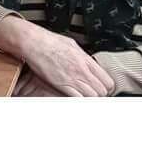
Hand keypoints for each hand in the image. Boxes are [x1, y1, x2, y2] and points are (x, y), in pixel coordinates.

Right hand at [0, 18, 114, 96]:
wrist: (33, 42)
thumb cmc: (48, 40)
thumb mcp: (72, 45)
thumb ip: (82, 56)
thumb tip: (86, 61)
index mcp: (86, 60)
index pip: (107, 80)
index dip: (106, 87)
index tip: (101, 88)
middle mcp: (82, 70)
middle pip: (102, 91)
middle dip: (99, 94)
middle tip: (93, 93)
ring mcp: (72, 78)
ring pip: (92, 96)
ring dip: (89, 98)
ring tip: (84, 96)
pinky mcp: (61, 84)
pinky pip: (78, 98)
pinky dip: (79, 100)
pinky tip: (75, 97)